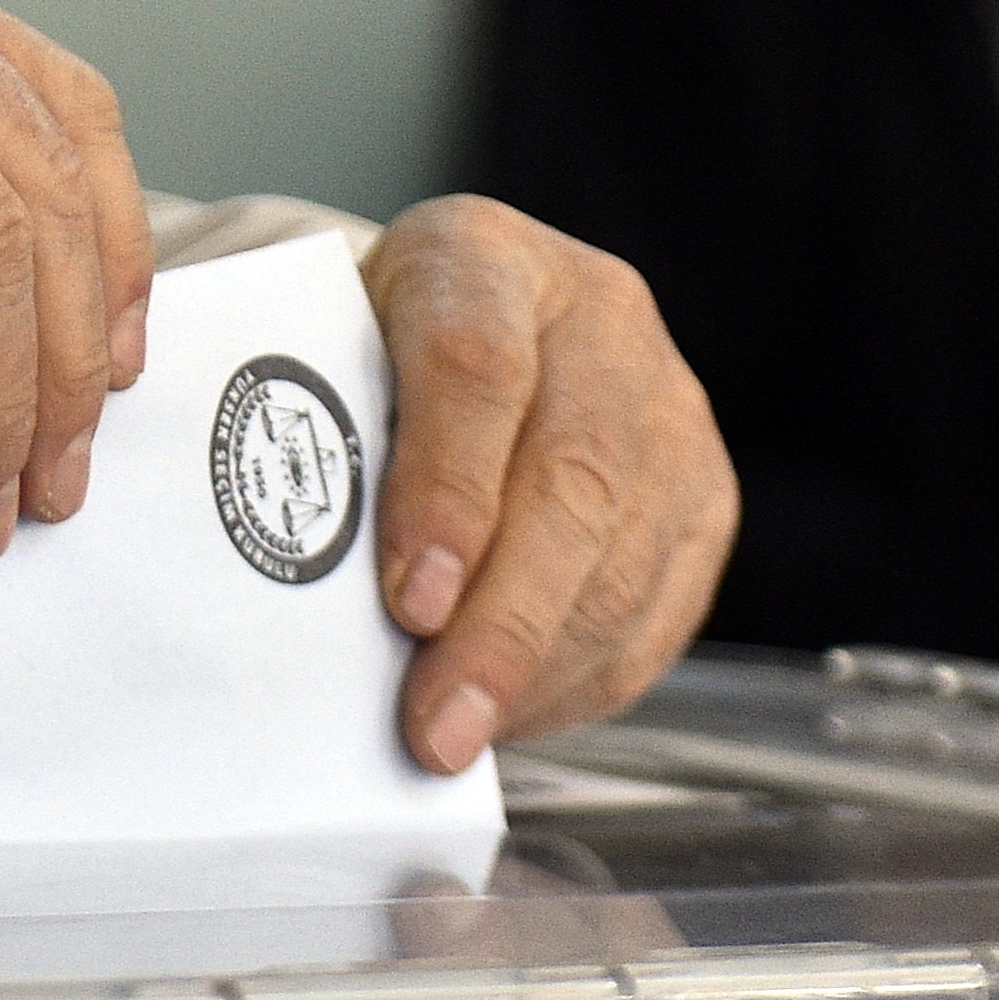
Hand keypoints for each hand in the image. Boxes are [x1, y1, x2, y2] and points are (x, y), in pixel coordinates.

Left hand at [364, 196, 737, 773]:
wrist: (463, 332)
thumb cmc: (369, 362)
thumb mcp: (320, 365)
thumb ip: (314, 446)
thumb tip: (293, 601)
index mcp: (480, 262)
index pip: (475, 369)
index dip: (446, 491)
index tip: (407, 601)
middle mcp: (598, 321)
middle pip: (571, 480)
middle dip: (498, 624)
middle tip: (434, 722)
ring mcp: (668, 408)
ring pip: (625, 559)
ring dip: (536, 669)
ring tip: (455, 737)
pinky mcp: (705, 495)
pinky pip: (658, 609)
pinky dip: (579, 679)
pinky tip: (510, 713)